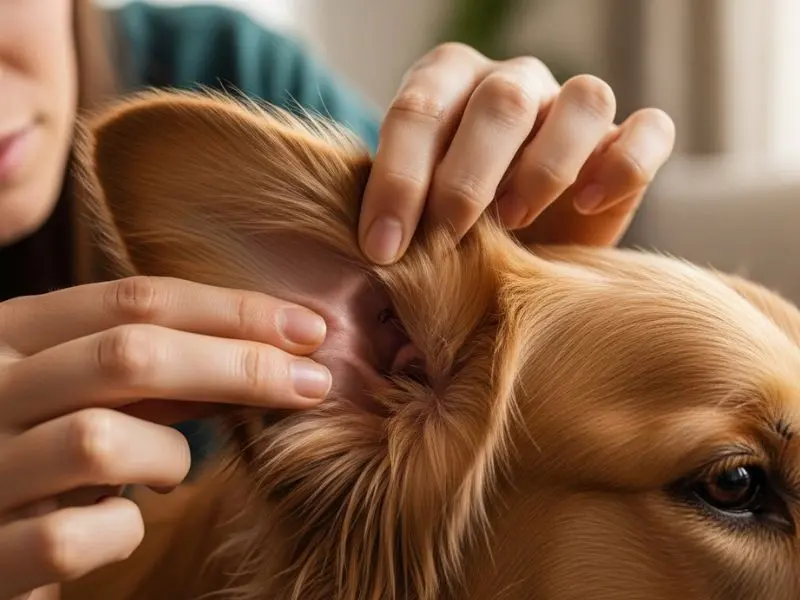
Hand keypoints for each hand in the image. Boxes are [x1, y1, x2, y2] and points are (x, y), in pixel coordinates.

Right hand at [0, 276, 329, 598]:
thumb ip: (147, 367)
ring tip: (169, 471)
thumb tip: (262, 346)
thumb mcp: (79, 390)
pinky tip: (120, 527)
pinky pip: (73, 538)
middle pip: (129, 356)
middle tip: (315, 384)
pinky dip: (120, 532)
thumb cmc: (33, 450)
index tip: (309, 328)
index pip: (134, 300)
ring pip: (101, 442)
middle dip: (240, 365)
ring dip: (168, 457)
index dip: (233, 310)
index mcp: (11, 334)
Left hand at [358, 43, 675, 262]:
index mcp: (449, 84)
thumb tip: (377, 251)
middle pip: (502, 101)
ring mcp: (573, 106)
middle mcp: (513, 83)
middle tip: (446, 238)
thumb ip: (401, 215)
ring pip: (584, 99)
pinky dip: (623, 164)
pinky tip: (589, 204)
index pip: (420, 109)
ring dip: (546, 166)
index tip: (383, 247)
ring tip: (514, 221)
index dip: (397, 179)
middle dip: (467, 178)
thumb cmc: (454, 228)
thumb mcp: (417, 218)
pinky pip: (649, 130)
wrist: (518, 246)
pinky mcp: (626, 140)